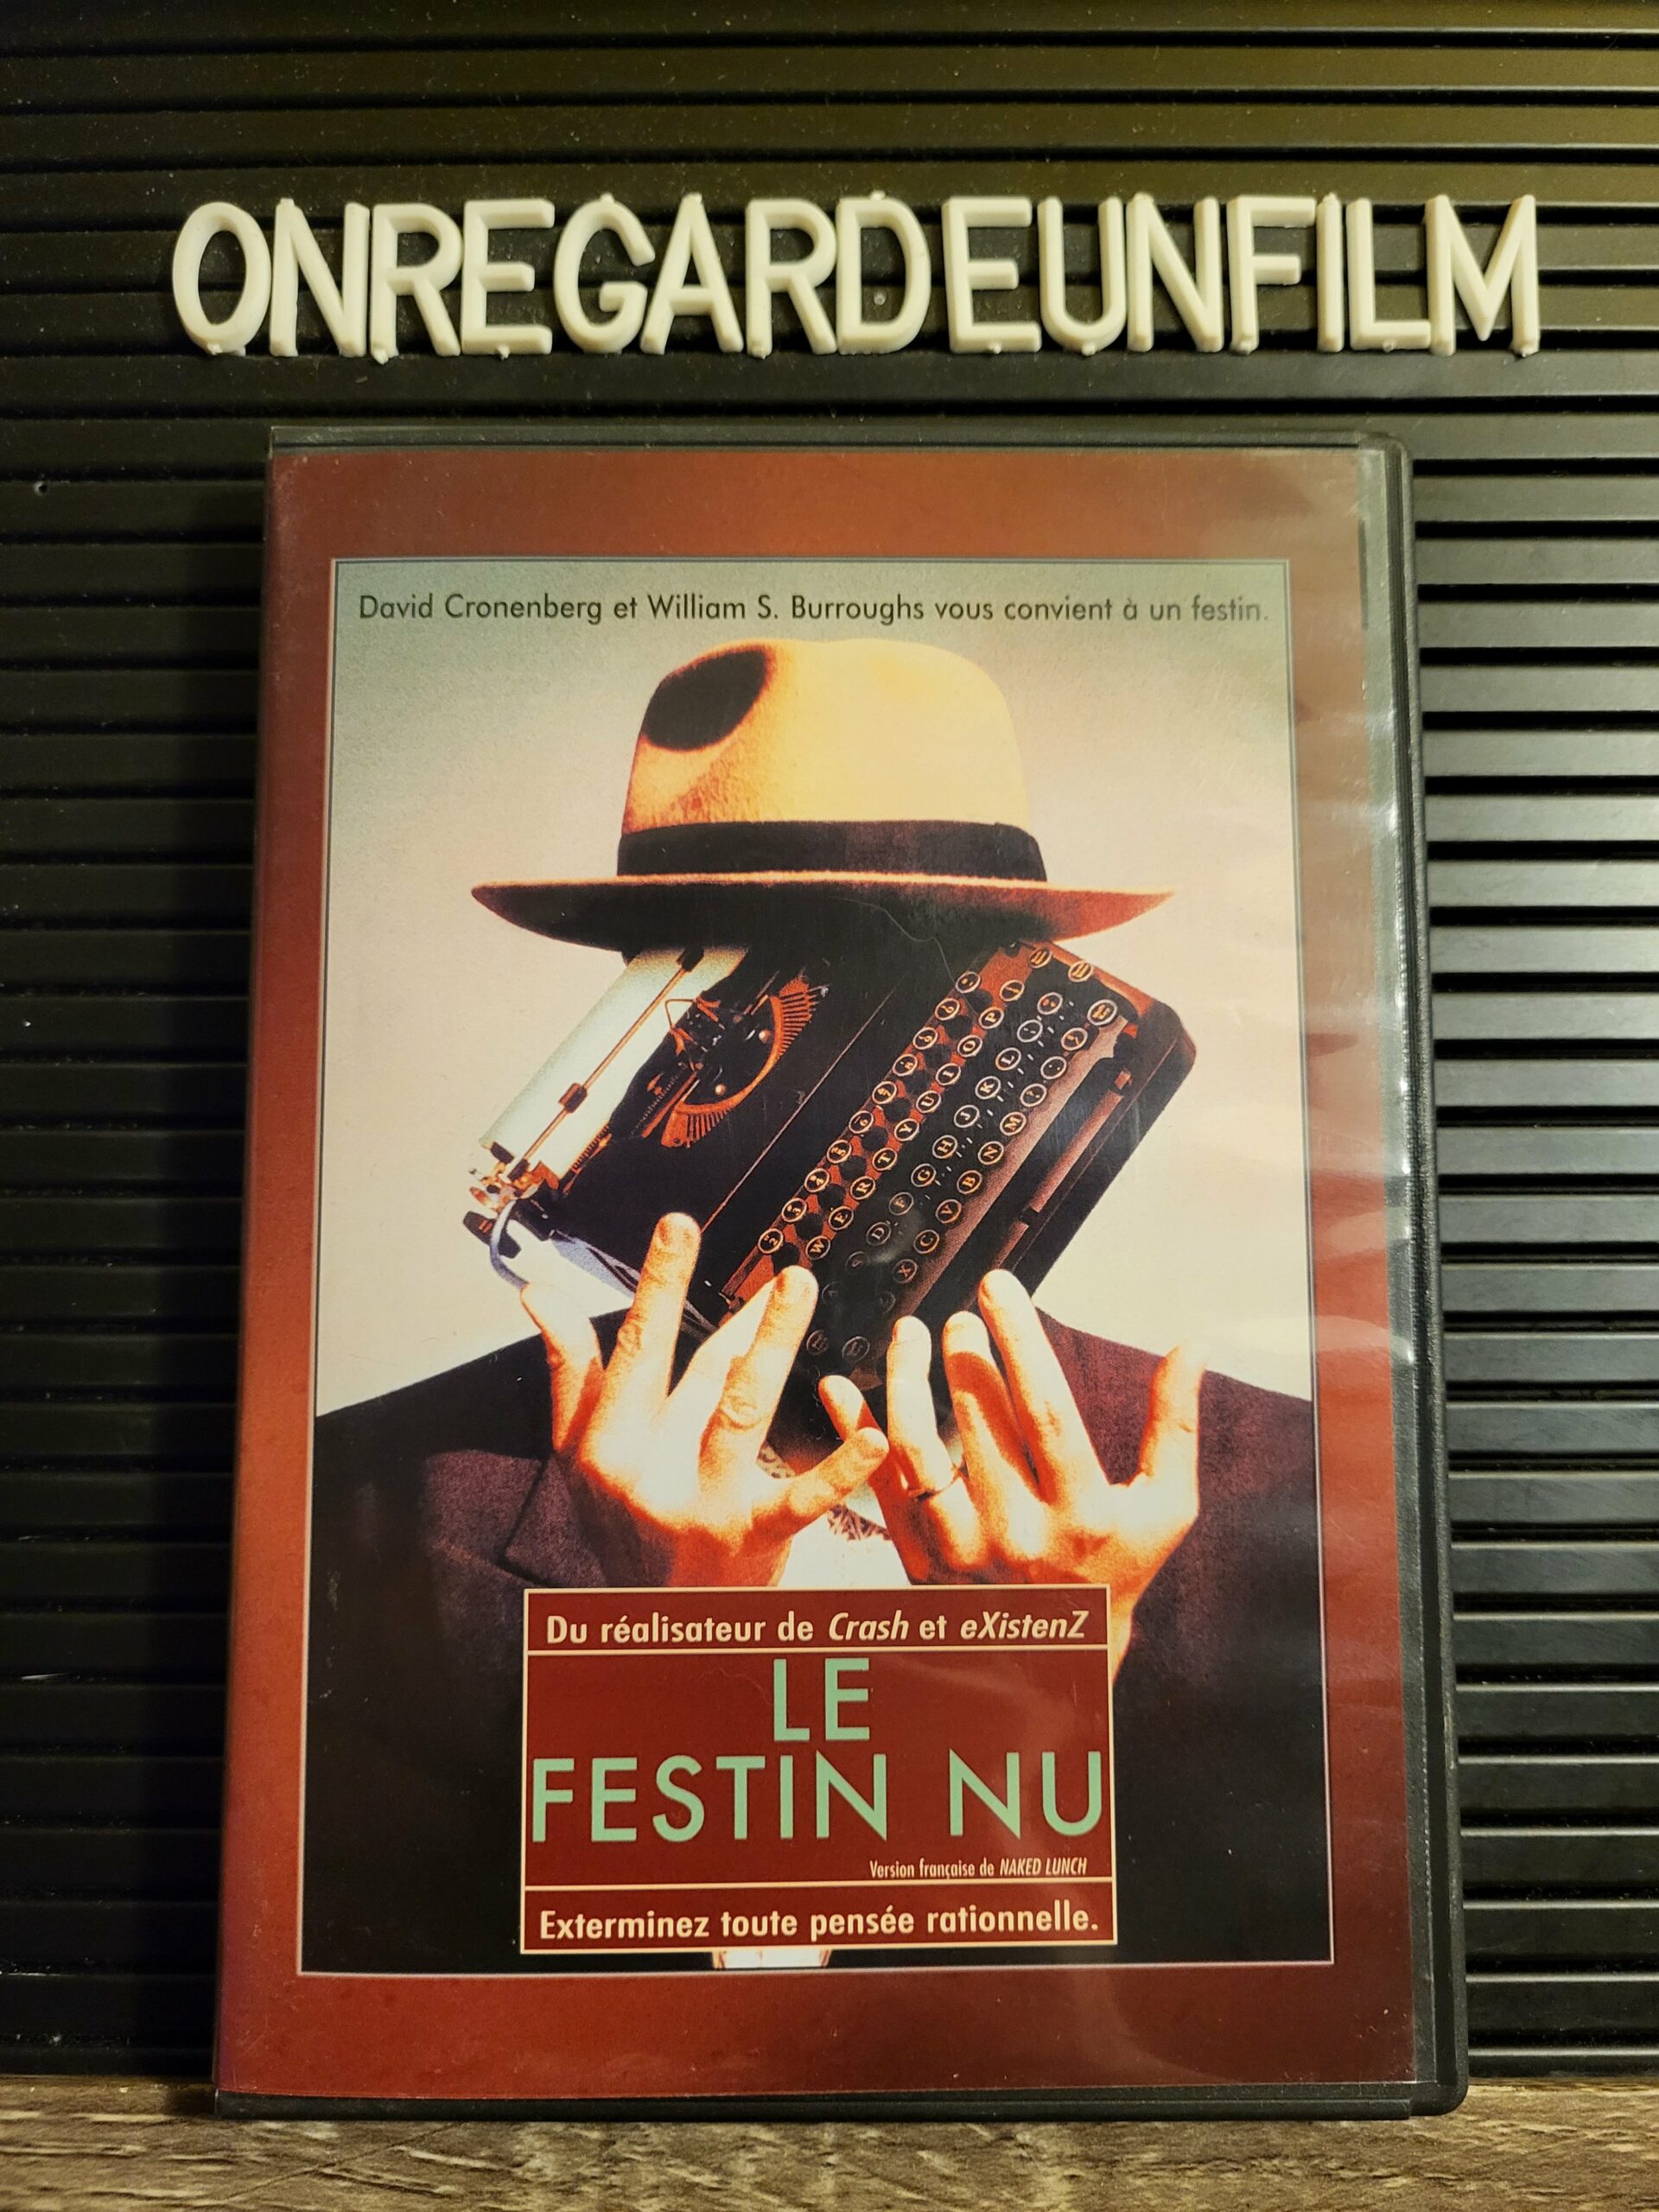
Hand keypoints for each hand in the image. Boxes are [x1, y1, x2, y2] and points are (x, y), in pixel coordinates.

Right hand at [523, 1212, 888, 1587]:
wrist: (646, 1629)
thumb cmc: (623, 1525)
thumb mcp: (580, 1454)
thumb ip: (571, 1372)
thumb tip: (538, 1293)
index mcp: (606, 1445)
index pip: (638, 1350)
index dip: (660, 1286)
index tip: (680, 1225)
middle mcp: (646, 1474)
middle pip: (702, 1378)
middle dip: (742, 1319)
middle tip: (785, 1268)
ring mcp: (697, 1509)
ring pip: (742, 1415)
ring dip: (776, 1349)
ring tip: (802, 1296)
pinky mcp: (748, 1543)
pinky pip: (797, 1501)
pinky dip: (837, 1469)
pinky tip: (871, 1435)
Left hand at [820, 1271, 1201, 1677]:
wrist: (1061, 1663)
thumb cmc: (1117, 1571)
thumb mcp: (1163, 1509)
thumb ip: (1174, 1426)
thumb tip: (1191, 1347)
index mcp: (1082, 1513)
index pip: (1044, 1411)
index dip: (1019, 1342)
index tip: (1000, 1287)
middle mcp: (1019, 1534)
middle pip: (979, 1426)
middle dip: (965, 1356)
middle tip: (960, 1315)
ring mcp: (962, 1552)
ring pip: (918, 1454)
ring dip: (906, 1384)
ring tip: (908, 1335)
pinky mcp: (920, 1562)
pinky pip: (880, 1487)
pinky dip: (854, 1434)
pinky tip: (841, 1387)